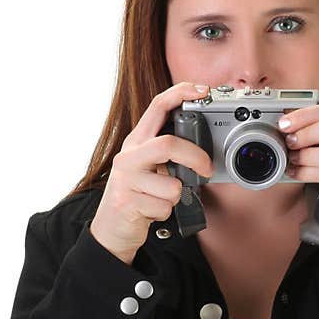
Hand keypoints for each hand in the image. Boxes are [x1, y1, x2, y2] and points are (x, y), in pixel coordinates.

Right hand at [89, 82, 214, 264]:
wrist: (111, 229)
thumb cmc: (138, 194)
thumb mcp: (150, 167)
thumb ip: (170, 154)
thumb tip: (204, 151)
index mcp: (137, 142)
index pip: (157, 106)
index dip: (180, 93)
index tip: (202, 90)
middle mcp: (128, 156)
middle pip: (168, 144)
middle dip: (195, 157)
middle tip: (206, 168)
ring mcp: (125, 178)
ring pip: (172, 185)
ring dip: (176, 197)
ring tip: (161, 198)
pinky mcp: (127, 202)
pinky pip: (164, 206)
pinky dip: (166, 212)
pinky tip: (151, 211)